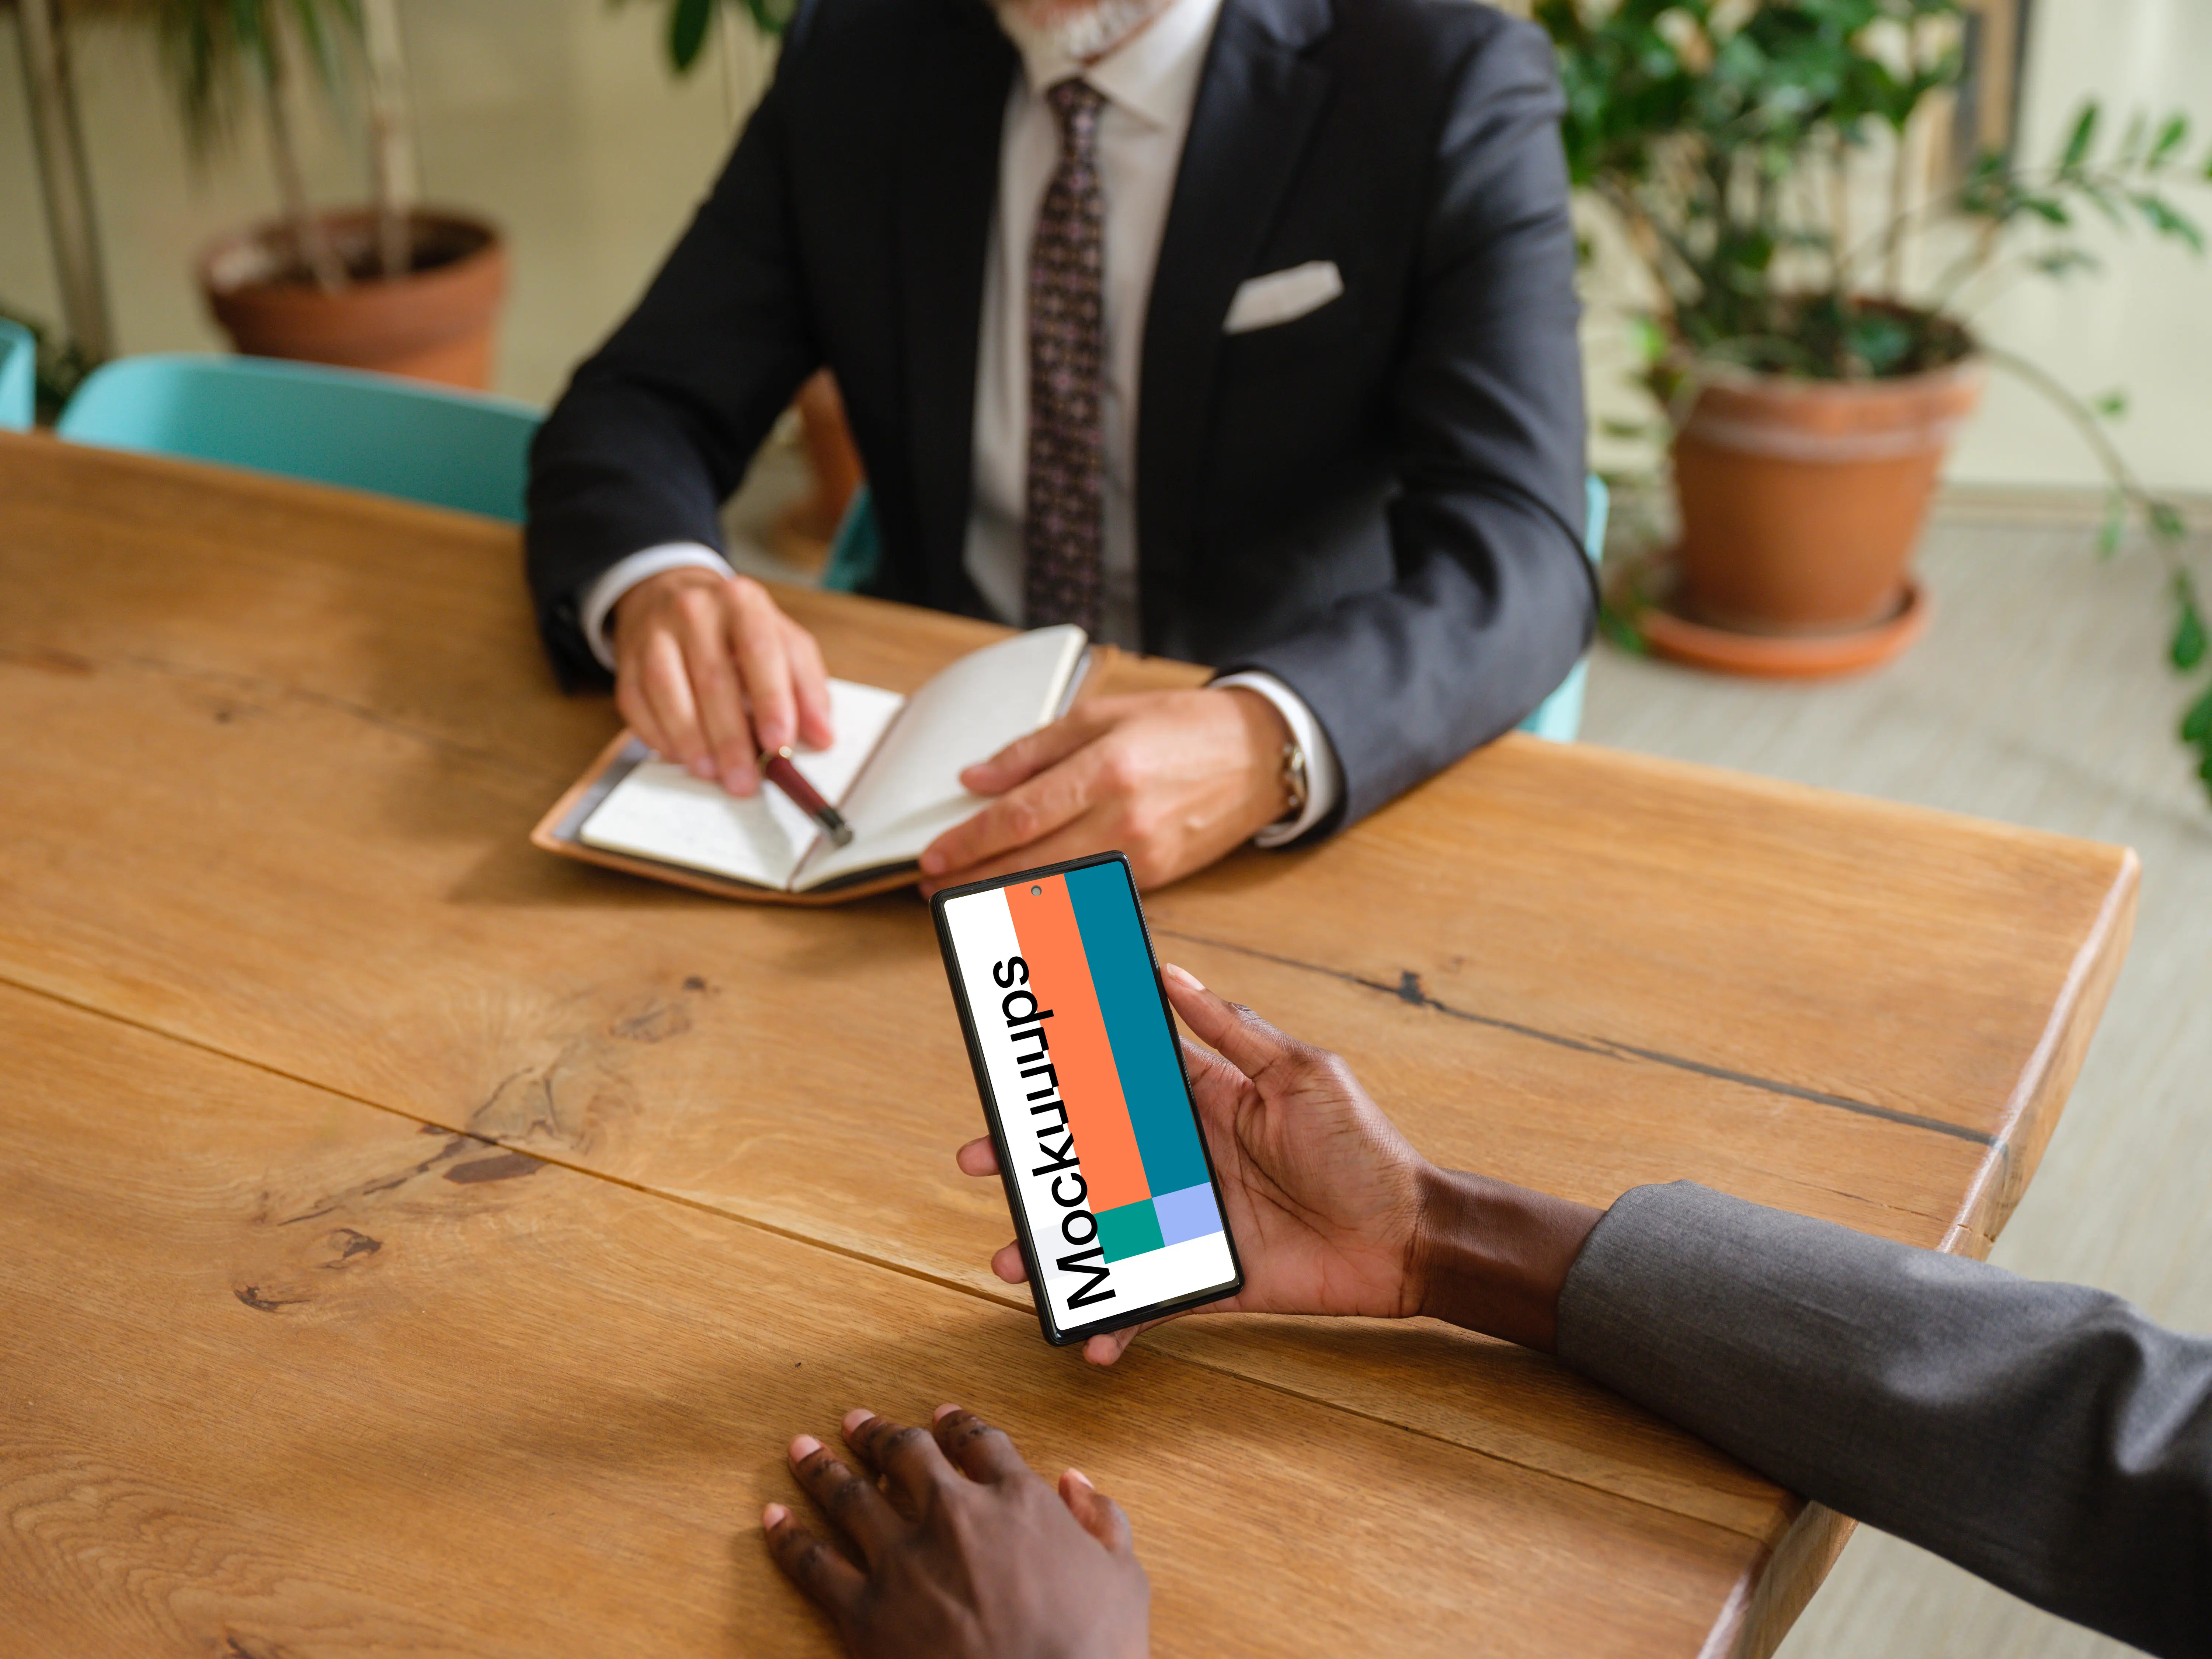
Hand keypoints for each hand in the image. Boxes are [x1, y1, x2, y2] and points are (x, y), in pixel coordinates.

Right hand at [610, 566, 834, 795]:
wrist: (671, 595)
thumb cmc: (737, 629)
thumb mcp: (783, 642)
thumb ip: (807, 686)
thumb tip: (822, 737)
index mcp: (743, 602)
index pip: (760, 650)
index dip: (771, 699)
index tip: (779, 743)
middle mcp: (695, 611)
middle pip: (713, 679)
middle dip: (731, 738)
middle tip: (745, 780)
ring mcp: (654, 634)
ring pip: (668, 692)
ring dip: (692, 742)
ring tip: (712, 773)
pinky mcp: (626, 661)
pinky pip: (637, 704)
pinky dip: (660, 737)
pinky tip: (682, 757)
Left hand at [764, 1405, 1148, 1658]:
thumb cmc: (1094, 1653)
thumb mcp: (1124, 1578)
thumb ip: (1103, 1520)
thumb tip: (1076, 1481)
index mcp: (1017, 1501)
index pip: (981, 1442)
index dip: (958, 1425)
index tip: (941, 1418)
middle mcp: (954, 1516)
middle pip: (906, 1455)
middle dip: (878, 1433)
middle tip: (856, 1421)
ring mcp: (904, 1562)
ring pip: (849, 1496)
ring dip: (821, 1468)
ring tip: (801, 1450)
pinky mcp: (865, 1614)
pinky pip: (813, 1565)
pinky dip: (788, 1537)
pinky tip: (772, 1519)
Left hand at [917, 687, 1292, 894]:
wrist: (1259, 753)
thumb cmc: (1183, 727)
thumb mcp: (1104, 715)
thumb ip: (1034, 750)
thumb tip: (976, 778)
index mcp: (1105, 770)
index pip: (1018, 817)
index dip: (970, 842)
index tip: (932, 857)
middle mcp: (1123, 819)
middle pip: (1029, 864)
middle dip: (974, 881)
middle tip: (933, 888)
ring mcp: (1142, 855)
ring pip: (1057, 890)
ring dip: (1004, 900)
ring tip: (965, 900)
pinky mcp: (1158, 876)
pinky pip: (1091, 893)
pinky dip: (1051, 902)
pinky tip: (1021, 901)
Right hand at [960, 965, 1431, 1364]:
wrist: (1409, 1235)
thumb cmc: (1363, 1148)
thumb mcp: (1301, 1074)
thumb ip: (1231, 1029)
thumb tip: (1171, 975)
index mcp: (1205, 1103)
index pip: (1121, 1083)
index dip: (1069, 1075)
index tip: (1017, 1070)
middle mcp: (1187, 1161)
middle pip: (1094, 1161)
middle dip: (1034, 1164)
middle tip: (981, 1163)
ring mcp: (1193, 1221)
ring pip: (1106, 1232)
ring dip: (1056, 1248)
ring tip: (1010, 1262)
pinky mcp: (1211, 1276)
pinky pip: (1151, 1299)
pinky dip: (1118, 1320)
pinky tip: (1089, 1336)